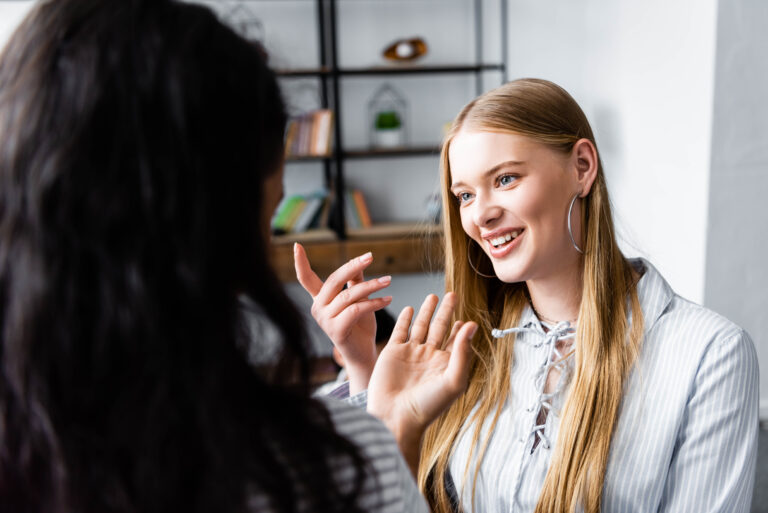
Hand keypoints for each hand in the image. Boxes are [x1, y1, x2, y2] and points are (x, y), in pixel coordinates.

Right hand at [294, 243, 392, 393]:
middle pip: (334, 280)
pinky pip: (357, 309)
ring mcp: (325, 320)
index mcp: (320, 299)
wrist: (363, 354)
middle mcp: (318, 308)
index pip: (306, 279)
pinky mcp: (336, 330)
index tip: (296, 245)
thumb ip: (356, 282)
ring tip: (388, 281)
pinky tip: (387, 299)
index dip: (300, 262)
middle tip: (370, 256)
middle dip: (353, 266)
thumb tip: (360, 262)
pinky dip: (374, 303)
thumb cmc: (360, 326)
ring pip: (349, 294)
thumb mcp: (358, 300)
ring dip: (372, 286)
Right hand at [366, 293, 476, 475]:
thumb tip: (472, 325)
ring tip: (433, 296)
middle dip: (446, 312)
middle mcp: (428, 358)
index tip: (465, 320)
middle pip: (440, 328)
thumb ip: (463, 351)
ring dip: (427, 311)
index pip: (456, 342)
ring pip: (421, 326)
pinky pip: (400, 331)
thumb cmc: (427, 406)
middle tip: (452, 295)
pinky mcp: (393, 352)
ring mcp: (410, 354)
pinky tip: (410, 309)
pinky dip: (405, 319)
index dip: (460, 330)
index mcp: (445, 365)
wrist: (395, 417)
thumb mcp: (453, 379)